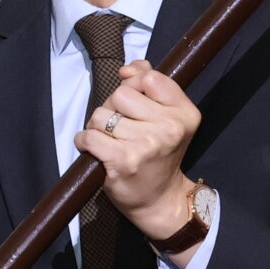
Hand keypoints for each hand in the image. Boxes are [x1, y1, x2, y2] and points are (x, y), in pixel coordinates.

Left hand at [76, 60, 202, 240]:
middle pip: (121, 94)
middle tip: (121, 128)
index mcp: (184, 113)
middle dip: (113, 108)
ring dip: (97, 127)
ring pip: (101, 115)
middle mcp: (169, 128)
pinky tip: (95, 150)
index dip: (134, 85)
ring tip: (110, 141)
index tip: (133, 104)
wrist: (159, 199)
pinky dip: (85, 142)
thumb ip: (151, 85)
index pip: (149, 78)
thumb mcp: (167, 117)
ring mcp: (146, 145)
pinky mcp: (123, 161)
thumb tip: (128, 69)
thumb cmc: (159, 155)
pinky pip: (89, 136)